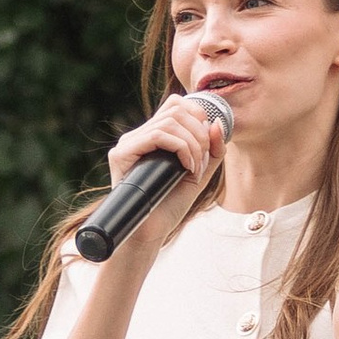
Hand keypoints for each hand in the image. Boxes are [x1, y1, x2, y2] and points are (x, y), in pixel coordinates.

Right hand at [91, 93, 231, 259]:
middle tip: (203, 162)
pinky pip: (157, 135)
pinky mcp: (121, 155)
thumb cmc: (170, 206)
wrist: (149, 234)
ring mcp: (127, 144)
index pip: (175, 104)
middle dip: (200, 134)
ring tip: (195, 169)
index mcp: (152, 136)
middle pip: (176, 110)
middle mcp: (138, 135)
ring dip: (193, 145)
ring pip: (170, 122)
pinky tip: (186, 168)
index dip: (197, 113)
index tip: (209, 141)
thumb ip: (212, 150)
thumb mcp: (199, 174)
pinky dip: (181, 148)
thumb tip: (217, 123)